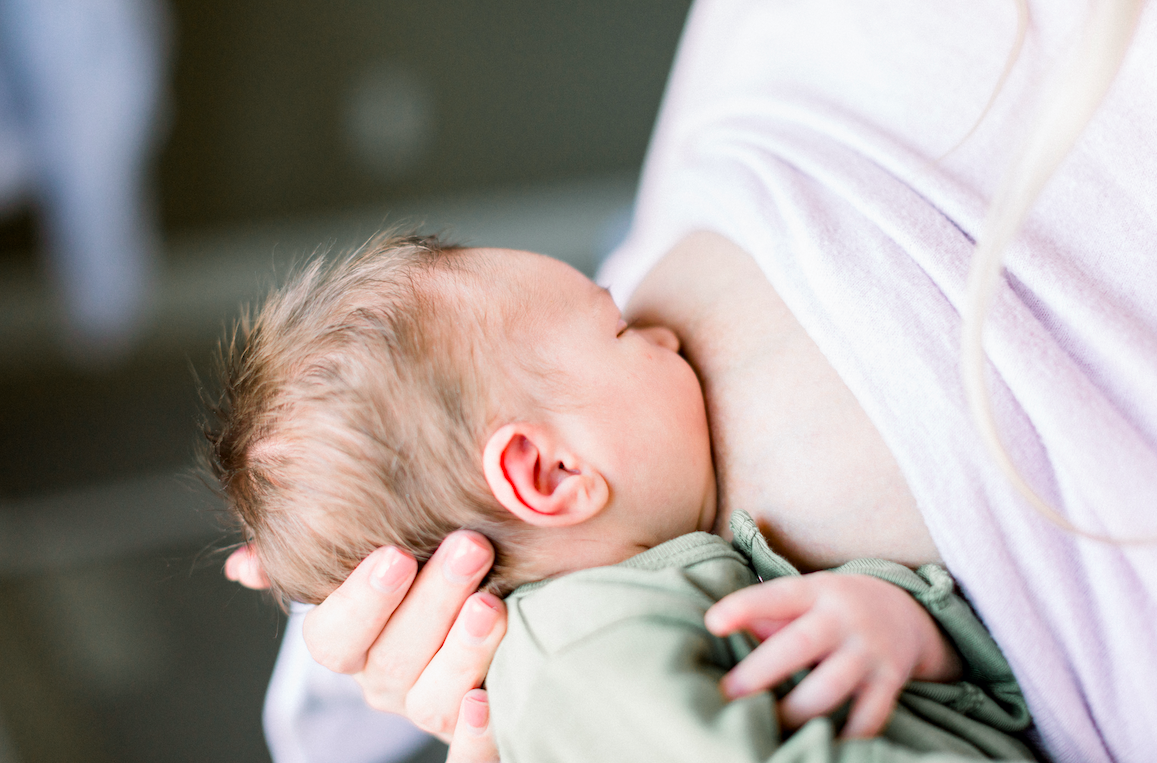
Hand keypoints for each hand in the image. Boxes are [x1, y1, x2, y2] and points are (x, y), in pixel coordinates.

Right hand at [225, 532, 505, 757]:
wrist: (495, 607)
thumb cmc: (433, 569)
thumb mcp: (383, 555)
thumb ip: (320, 559)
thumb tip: (243, 566)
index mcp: (355, 645)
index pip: (334, 637)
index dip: (362, 601)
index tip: (396, 555)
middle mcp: (387, 683)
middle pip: (394, 657)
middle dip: (433, 600)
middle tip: (470, 547)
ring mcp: (429, 711)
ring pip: (432, 700)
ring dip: (462, 652)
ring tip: (491, 605)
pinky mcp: (474, 736)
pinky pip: (468, 757)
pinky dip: (477, 736)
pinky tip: (486, 699)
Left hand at [704, 572, 961, 737]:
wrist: (904, 611)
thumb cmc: (831, 607)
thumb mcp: (805, 595)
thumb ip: (769, 614)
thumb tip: (722, 629)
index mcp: (817, 591)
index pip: (778, 596)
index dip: (745, 607)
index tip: (713, 623)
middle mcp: (844, 619)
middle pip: (801, 644)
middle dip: (762, 672)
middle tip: (728, 695)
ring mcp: (870, 650)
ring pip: (832, 685)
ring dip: (798, 710)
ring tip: (769, 726)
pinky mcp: (890, 681)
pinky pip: (871, 715)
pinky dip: (850, 735)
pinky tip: (823, 746)